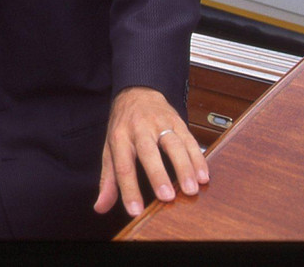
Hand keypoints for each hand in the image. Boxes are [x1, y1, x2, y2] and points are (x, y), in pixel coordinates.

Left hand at [94, 87, 208, 217]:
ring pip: (174, 144)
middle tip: (167, 196)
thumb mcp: (110, 148)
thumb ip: (108, 179)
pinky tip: (203, 175)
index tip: (135, 211)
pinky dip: (198, 158)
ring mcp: (160, 123)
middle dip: (158, 175)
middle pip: (148, 152)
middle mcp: (139, 128)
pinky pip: (189, 139)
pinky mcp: (177, 121)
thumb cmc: (123, 126)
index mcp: (120, 137)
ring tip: (191, 189)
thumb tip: (100, 206)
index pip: (122, 166)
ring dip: (184, 167)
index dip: (128, 189)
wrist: (137, 93)